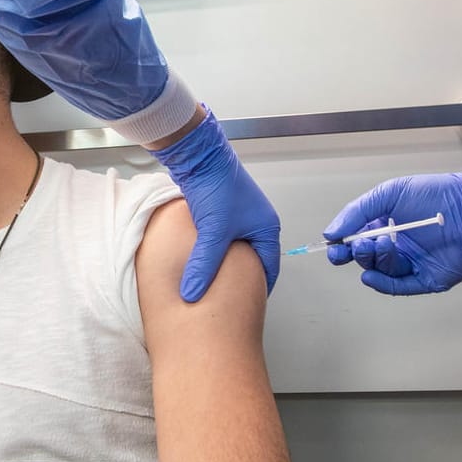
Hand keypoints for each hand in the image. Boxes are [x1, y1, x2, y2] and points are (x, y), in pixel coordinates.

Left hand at [150, 108, 280, 300]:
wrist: (198, 157)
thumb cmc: (216, 186)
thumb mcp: (213, 232)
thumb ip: (204, 266)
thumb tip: (193, 293)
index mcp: (266, 228)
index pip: (268, 268)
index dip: (258, 288)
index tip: (247, 304)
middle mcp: (256, 222)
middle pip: (251, 260)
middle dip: (241, 279)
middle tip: (230, 299)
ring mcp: (238, 216)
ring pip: (234, 250)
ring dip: (225, 265)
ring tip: (214, 284)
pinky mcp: (220, 212)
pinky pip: (220, 240)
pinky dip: (213, 253)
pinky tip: (201, 262)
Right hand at [322, 168, 461, 294]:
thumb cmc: (439, 195)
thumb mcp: (390, 193)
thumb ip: (357, 211)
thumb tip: (332, 233)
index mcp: (388, 222)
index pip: (357, 238)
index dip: (342, 244)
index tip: (333, 246)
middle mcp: (399, 243)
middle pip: (366, 257)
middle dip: (356, 253)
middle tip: (357, 246)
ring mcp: (412, 262)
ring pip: (381, 270)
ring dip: (374, 261)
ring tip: (382, 245)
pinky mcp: (426, 278)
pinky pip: (398, 286)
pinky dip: (382, 284)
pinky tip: (371, 276)